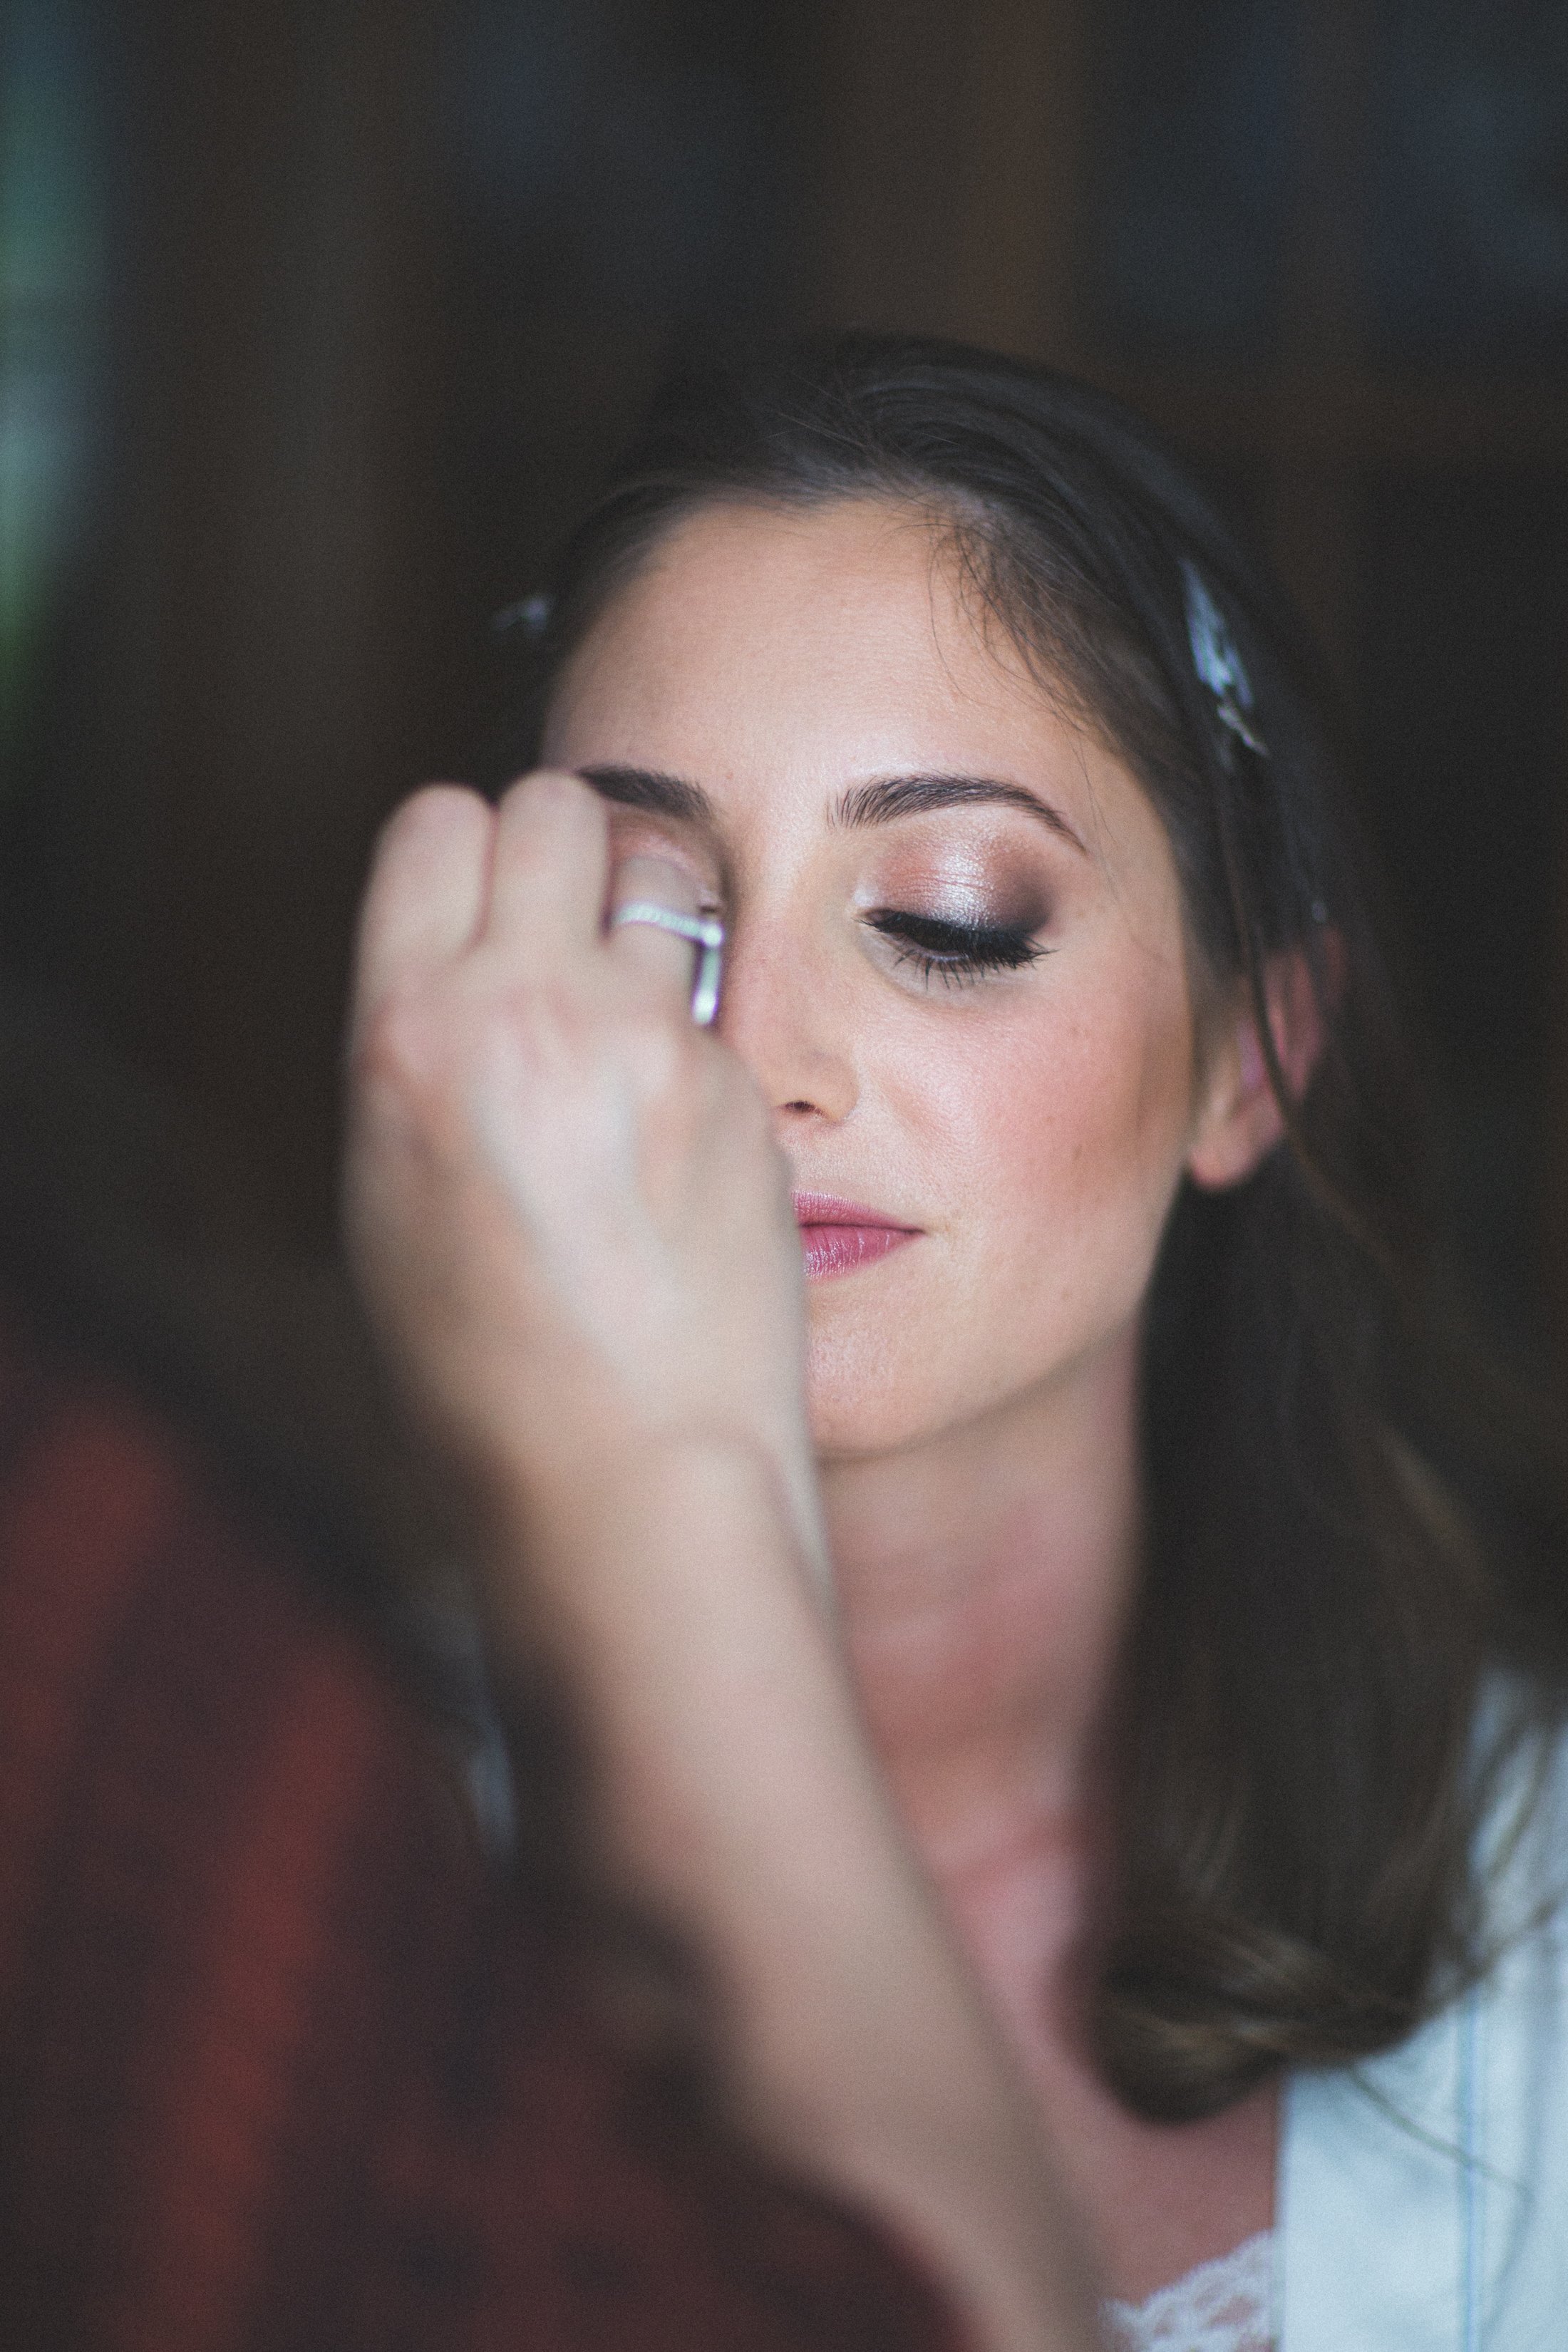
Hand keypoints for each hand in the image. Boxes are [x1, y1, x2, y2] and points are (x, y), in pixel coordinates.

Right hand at [343, 772, 821, 1567]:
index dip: (464, 856)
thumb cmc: (480, 1368)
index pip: (436, 819)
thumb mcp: (390, 1194)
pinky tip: (678, 1142)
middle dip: (561, 854)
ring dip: (643, 921)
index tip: (480, 912)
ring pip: (661, 872)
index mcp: (407, 1033)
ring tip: (630, 1027)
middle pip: (555, 806)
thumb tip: (470, 959)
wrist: (625, 1471)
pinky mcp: (742, 1085)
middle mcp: (527, 1009)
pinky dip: (695, 1040)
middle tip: (565, 942)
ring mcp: (650, 1041)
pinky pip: (716, 1002)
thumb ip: (427, 1048)